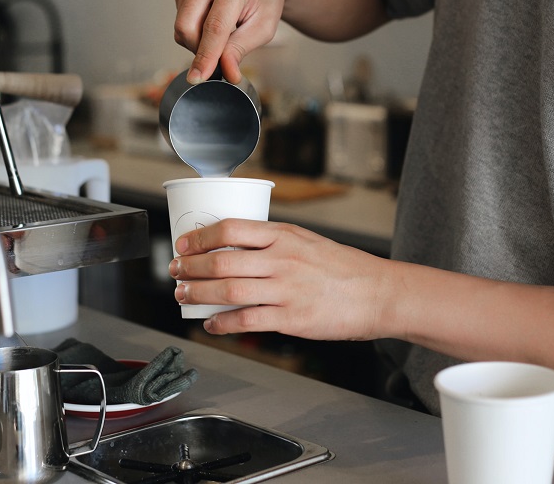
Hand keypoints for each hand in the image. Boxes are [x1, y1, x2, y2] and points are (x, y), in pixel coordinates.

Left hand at [168, 218, 393, 339]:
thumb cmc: (344, 268)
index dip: (200, 237)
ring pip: (228, 290)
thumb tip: (234, 249)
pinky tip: (212, 323)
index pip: (231, 229)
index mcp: (284, 235)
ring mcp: (286, 290)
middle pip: (221, 261)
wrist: (378, 293)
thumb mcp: (307, 240)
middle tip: (175, 271)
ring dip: (199, 294)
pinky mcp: (292, 318)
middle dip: (190, 267)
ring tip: (184, 295)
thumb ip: (273, 243)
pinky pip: (247, 321)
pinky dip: (222, 323)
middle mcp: (282, 260)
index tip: (184, 244)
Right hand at [172, 0, 287, 83]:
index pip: (215, 24)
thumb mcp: (264, 26)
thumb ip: (241, 49)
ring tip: (222, 30)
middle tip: (221, 54)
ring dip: (197, 40)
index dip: (206, 54)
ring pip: (181, 25)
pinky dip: (193, 28)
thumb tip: (226, 71)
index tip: (199, 76)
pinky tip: (210, 18)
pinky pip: (179, 18)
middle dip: (199, 49)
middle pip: (187, 25)